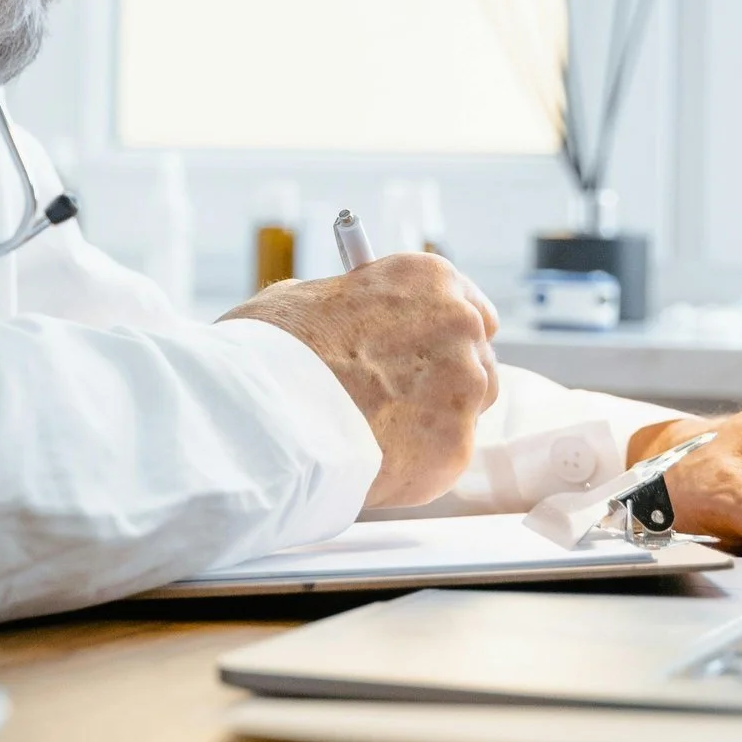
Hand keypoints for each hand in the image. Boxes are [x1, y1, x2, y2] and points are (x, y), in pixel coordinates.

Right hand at [223, 254, 500, 508]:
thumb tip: (348, 323)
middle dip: (441, 378)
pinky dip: (416, 461)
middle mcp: (460, 328)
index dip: (440, 332)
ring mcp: (464, 391)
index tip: (422, 347)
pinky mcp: (456, 449)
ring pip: (466, 411)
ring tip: (376, 432)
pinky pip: (444, 457)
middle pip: (474, 359)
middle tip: (395, 395)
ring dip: (433, 420)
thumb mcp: (305, 300)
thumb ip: (350, 310)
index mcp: (429, 280)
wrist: (268, 415)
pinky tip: (373, 459)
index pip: (467, 305)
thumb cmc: (273, 349)